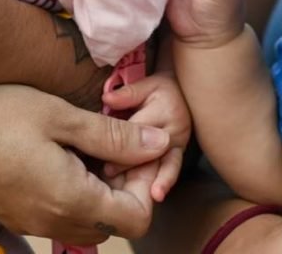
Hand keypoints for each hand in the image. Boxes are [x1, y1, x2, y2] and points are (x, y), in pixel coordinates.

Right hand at [0, 83, 172, 243]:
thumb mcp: (58, 115)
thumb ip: (114, 136)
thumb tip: (160, 143)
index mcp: (71, 201)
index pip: (138, 217)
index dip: (147, 181)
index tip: (138, 144)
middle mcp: (53, 223)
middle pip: (115, 223)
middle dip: (127, 185)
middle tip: (117, 140)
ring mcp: (30, 223)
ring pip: (88, 222)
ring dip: (100, 189)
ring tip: (88, 142)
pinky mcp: (13, 215)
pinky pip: (60, 215)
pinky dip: (74, 190)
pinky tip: (61, 150)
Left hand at [102, 70, 191, 200]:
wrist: (182, 95)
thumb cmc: (156, 91)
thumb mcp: (143, 86)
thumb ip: (126, 94)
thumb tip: (107, 99)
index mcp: (165, 109)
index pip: (139, 127)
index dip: (118, 139)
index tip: (99, 153)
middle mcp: (176, 129)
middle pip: (152, 148)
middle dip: (131, 162)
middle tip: (109, 174)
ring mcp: (179, 145)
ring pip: (167, 163)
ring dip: (158, 179)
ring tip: (154, 195)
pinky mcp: (177, 156)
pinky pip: (171, 170)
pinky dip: (164, 182)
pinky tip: (157, 195)